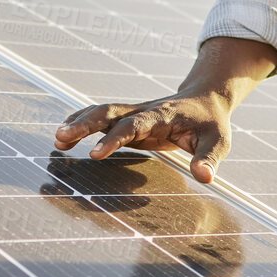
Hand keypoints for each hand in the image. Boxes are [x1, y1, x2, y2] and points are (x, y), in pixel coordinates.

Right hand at [53, 91, 231, 182]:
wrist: (206, 98)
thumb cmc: (211, 123)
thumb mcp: (218, 141)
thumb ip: (208, 158)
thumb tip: (205, 177)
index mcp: (162, 116)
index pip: (133, 125)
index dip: (113, 138)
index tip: (94, 154)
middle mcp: (143, 110)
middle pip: (109, 112)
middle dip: (84, 124)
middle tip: (60, 137)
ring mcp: (134, 113)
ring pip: (101, 112)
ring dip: (79, 122)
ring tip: (58, 139)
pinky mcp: (129, 119)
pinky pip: (102, 118)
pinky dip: (82, 122)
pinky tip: (65, 135)